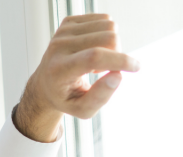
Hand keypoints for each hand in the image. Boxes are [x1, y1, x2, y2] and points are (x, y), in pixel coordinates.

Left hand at [15, 14, 140, 141]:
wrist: (46, 83)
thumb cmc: (67, 98)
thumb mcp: (82, 110)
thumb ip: (100, 97)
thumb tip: (118, 75)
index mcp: (59, 69)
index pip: (94, 56)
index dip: (120, 60)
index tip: (136, 67)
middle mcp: (58, 46)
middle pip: (108, 37)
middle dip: (117, 54)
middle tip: (104, 70)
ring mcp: (62, 31)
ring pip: (109, 25)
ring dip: (111, 45)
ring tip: (96, 61)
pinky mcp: (68, 22)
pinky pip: (104, 19)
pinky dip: (105, 35)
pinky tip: (93, 48)